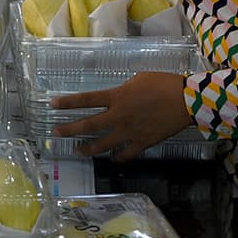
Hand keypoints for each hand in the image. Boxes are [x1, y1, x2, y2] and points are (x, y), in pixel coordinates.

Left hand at [51, 72, 192, 160]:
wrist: (186, 101)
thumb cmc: (163, 84)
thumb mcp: (138, 79)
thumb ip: (123, 90)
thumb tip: (118, 95)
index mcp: (116, 97)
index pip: (85, 100)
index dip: (67, 103)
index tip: (51, 105)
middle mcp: (118, 116)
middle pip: (88, 125)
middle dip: (69, 130)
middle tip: (55, 133)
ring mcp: (129, 132)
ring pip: (102, 145)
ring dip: (88, 149)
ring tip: (78, 151)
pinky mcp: (142, 143)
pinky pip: (125, 154)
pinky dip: (118, 158)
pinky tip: (113, 158)